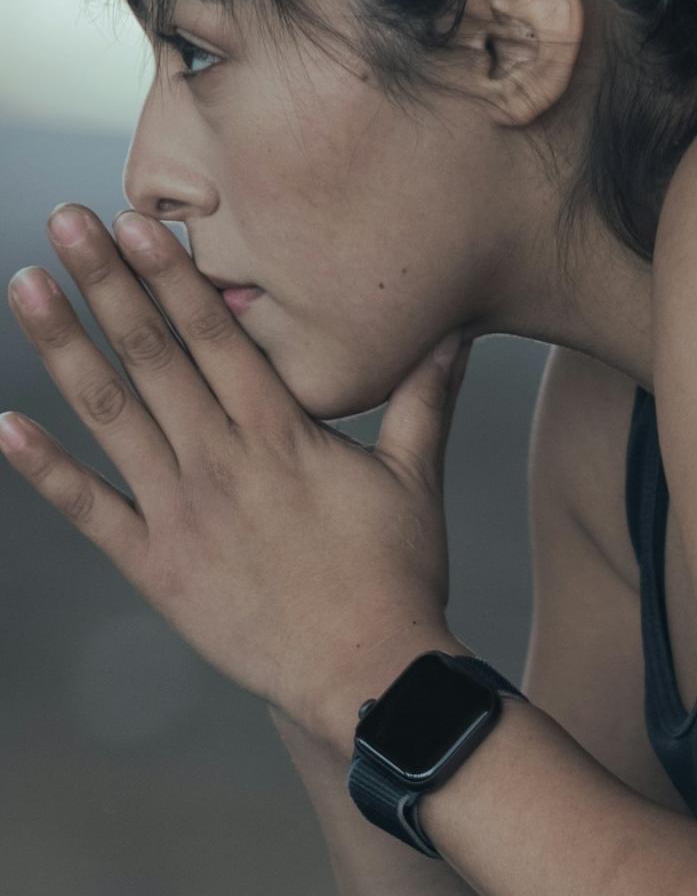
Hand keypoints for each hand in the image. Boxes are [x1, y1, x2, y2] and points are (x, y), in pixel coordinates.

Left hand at [1, 205, 476, 742]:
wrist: (368, 674)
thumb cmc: (397, 580)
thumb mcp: (414, 482)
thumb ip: (422, 401)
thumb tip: (452, 337)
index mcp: (280, 435)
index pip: (215, 337)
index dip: (170, 275)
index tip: (133, 221)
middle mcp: (222, 462)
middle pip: (154, 357)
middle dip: (107, 283)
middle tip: (64, 221)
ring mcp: (183, 514)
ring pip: (112, 415)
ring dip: (65, 347)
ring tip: (26, 287)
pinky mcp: (159, 568)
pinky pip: (92, 512)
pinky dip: (46, 471)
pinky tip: (7, 426)